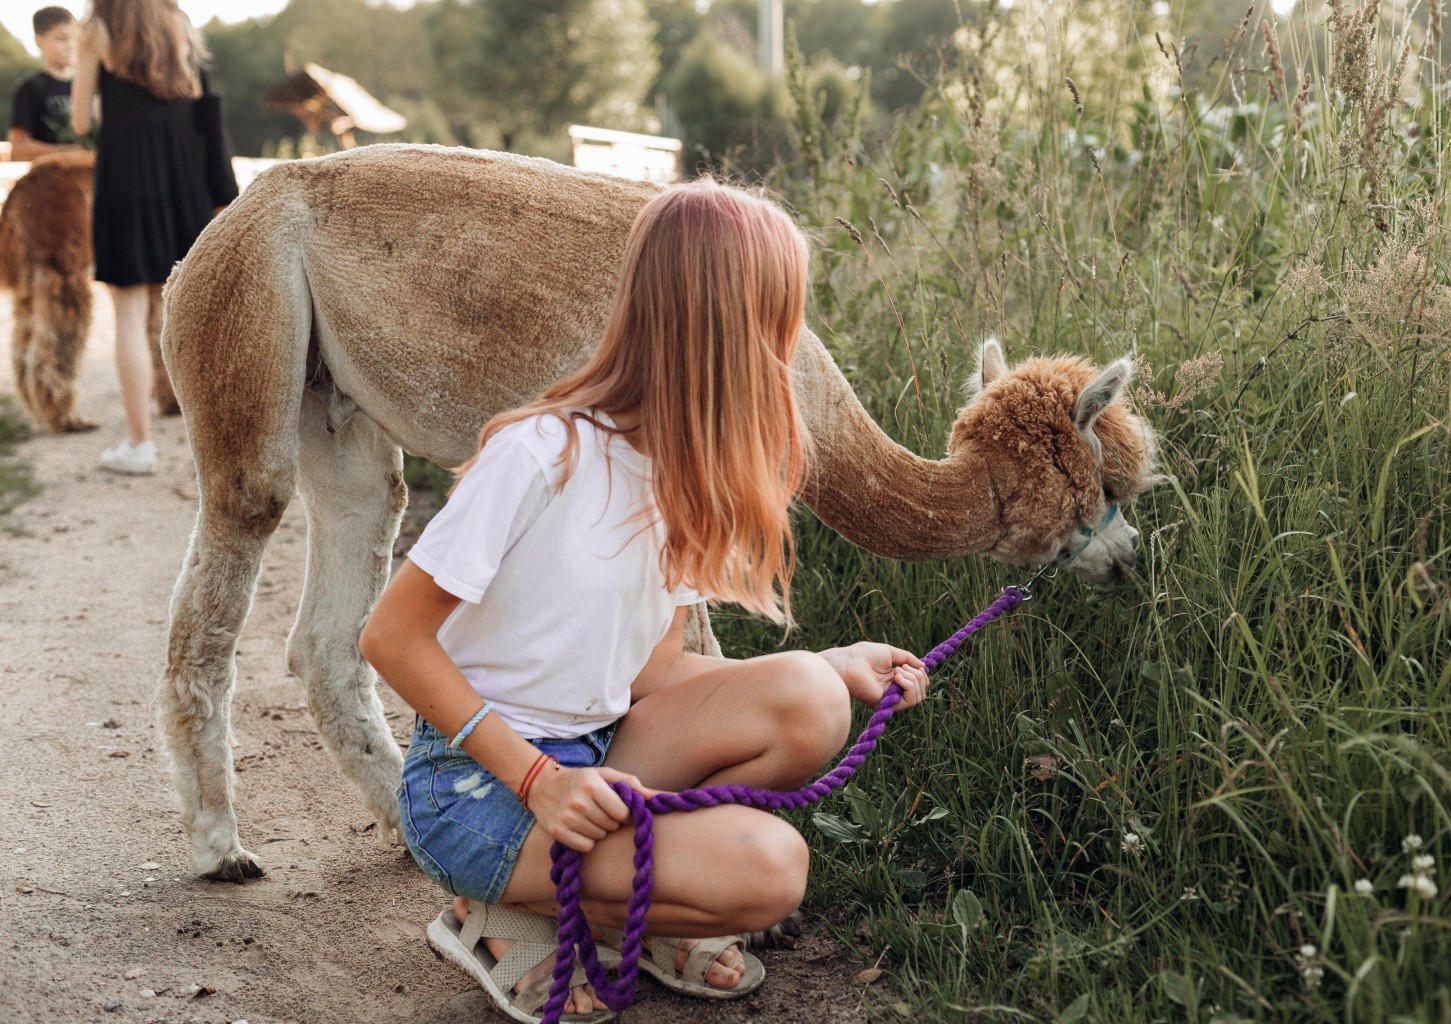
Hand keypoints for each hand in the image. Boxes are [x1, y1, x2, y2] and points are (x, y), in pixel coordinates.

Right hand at [524, 764, 652, 852]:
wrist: (542, 785)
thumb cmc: (580, 779)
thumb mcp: (603, 774)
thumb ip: (629, 783)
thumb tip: (653, 798)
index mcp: (591, 785)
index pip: (622, 812)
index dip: (623, 813)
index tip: (616, 808)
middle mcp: (578, 802)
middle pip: (611, 826)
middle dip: (610, 821)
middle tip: (600, 812)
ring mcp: (566, 818)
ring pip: (599, 837)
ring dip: (599, 830)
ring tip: (589, 818)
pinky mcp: (557, 832)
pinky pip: (586, 846)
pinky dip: (587, 841)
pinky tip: (581, 828)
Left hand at [819, 642, 929, 708]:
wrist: (850, 661)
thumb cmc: (865, 655)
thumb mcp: (892, 653)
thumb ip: (908, 658)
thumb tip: (923, 666)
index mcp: (894, 680)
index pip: (918, 686)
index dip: (922, 676)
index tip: (915, 665)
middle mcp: (893, 692)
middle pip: (921, 693)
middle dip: (919, 677)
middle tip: (902, 666)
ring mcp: (890, 700)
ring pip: (918, 698)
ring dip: (914, 680)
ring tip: (898, 670)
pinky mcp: (886, 704)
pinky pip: (909, 700)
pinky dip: (908, 685)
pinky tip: (896, 676)